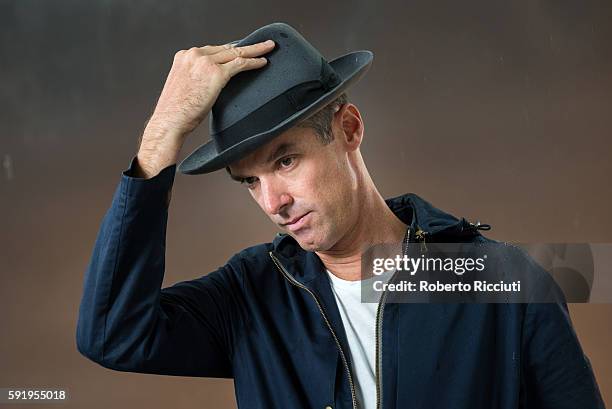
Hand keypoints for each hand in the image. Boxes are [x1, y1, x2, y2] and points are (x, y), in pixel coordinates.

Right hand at [136, 40, 275, 177]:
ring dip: (255, 50)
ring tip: (268, 48)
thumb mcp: (184, 87)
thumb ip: (196, 79)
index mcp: (184, 56)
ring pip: (236, 52)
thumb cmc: (176, 111)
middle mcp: (194, 54)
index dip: (229, 50)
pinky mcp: (216, 73)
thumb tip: (210, 85)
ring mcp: (205, 62)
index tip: (240, 50)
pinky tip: (263, 62)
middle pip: (226, 48)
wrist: (170, 120)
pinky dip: (253, 62)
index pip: (212, 50)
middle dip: (245, 46)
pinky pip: (240, 64)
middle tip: (261, 44)